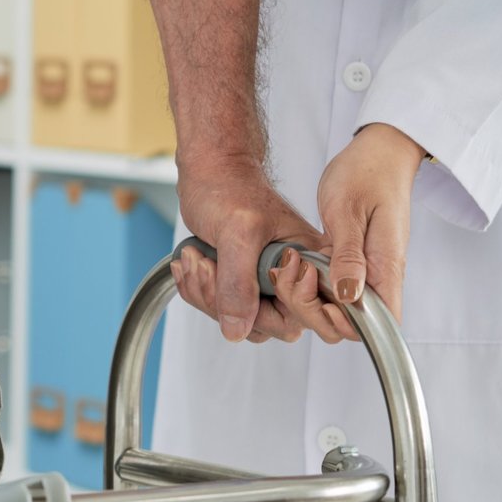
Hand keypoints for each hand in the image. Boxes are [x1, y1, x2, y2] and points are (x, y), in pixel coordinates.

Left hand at [172, 157, 326, 342]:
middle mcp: (292, 276)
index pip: (304, 314)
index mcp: (308, 260)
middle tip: (208, 264)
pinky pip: (221, 308)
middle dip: (225, 299)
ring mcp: (267, 283)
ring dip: (207, 293)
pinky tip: (193, 260)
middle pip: (267, 324)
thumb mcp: (236, 234)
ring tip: (197, 257)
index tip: (243, 278)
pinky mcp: (243, 283)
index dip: (271, 308)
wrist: (209, 172)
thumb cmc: (230, 188)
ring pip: (239, 320)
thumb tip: (238, 329)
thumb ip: (238, 283)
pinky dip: (199, 289)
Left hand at [304, 124, 425, 331]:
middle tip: (293, 277)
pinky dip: (308, 283)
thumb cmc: (367, 173)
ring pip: (335, 308)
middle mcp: (378, 275)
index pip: (378, 324)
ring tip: (289, 268)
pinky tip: (293, 265)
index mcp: (385, 266)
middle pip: (348, 323)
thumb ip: (348, 256)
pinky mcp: (351, 262)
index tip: (316, 302)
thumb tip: (350, 297)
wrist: (379, 152)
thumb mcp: (348, 211)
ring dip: (306, 297)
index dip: (344, 325)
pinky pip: (330, 289)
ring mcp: (365, 270)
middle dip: (313, 311)